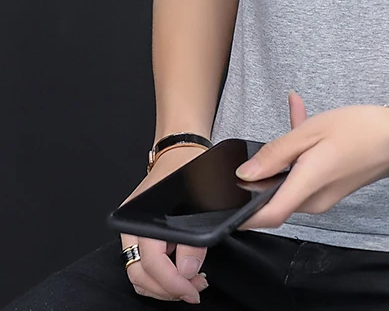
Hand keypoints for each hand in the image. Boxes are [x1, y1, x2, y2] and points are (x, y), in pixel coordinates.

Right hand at [118, 147, 210, 303]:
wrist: (181, 152)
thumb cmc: (189, 167)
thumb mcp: (199, 197)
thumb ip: (193, 237)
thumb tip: (187, 270)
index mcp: (141, 216)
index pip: (151, 261)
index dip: (171, 282)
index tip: (192, 291)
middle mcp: (132, 226)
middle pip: (140, 274)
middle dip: (167, 290)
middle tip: (193, 292)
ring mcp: (134, 232)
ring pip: (139, 274)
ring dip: (164, 287)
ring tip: (191, 284)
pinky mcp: (141, 236)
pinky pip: (144, 265)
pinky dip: (161, 277)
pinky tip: (182, 274)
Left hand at [234, 91, 388, 229]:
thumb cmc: (359, 130)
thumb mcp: (313, 131)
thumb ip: (277, 152)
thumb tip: (246, 174)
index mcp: (308, 186)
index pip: (267, 215)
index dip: (243, 214)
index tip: (225, 201)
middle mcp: (314, 200)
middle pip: (275, 196)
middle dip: (263, 173)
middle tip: (261, 142)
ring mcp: (323, 196)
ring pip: (290, 181)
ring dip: (284, 156)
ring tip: (294, 118)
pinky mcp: (331, 187)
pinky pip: (306, 174)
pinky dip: (300, 154)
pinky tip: (300, 116)